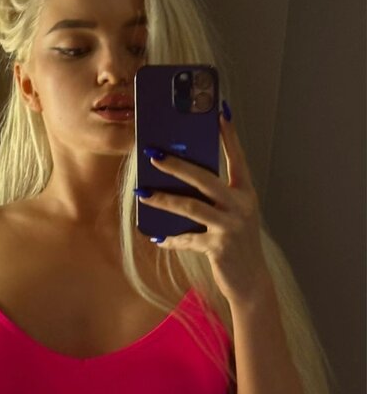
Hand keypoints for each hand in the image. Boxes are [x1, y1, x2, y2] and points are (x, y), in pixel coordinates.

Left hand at [138, 109, 271, 307]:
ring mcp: (231, 227)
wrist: (251, 281)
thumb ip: (214, 198)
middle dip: (177, 165)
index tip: (219, 111)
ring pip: (191, 207)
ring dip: (164, 199)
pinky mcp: (219, 248)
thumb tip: (180, 182)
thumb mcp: (232, 216)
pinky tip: (157, 237)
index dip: (228, 135)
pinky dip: (171, 239)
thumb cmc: (237, 243)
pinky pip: (187, 240)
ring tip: (142, 192)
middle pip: (206, 178)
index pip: (237, 157)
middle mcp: (241, 206)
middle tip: (153, 154)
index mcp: (246, 193)